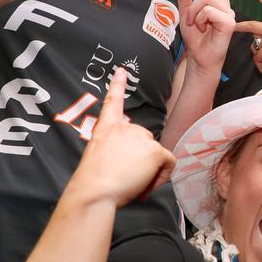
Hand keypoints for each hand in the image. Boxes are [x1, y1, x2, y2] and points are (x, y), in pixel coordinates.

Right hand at [69, 67, 174, 206]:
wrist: (94, 190)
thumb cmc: (93, 182)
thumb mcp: (99, 156)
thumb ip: (114, 148)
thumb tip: (130, 158)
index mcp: (106, 128)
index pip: (113, 102)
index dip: (118, 85)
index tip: (122, 70)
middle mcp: (125, 128)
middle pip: (144, 142)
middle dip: (141, 161)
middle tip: (128, 178)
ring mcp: (142, 137)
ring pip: (157, 155)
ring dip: (150, 171)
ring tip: (133, 184)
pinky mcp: (155, 150)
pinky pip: (169, 164)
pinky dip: (161, 177)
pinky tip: (145, 185)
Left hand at [177, 0, 234, 71]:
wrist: (200, 57)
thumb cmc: (196, 36)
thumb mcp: (184, 12)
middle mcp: (224, 2)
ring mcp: (228, 12)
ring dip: (194, 10)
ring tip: (195, 23)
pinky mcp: (229, 22)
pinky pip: (209, 11)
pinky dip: (200, 19)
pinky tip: (203, 28)